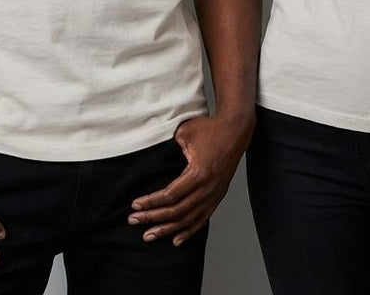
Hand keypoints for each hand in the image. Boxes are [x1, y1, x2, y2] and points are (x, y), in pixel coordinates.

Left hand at [127, 112, 253, 244]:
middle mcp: (207, 188)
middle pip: (176, 211)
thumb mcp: (185, 133)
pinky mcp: (218, 196)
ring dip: (167, 229)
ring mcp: (213, 195)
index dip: (151, 202)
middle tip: (133, 221)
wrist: (235, 131)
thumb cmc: (210, 129)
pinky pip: (202, 219)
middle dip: (152, 218)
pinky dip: (188, 231)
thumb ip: (169, 148)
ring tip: (149, 235)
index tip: (135, 205)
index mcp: (198, 173)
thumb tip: (153, 158)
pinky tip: (176, 240)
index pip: (170, 195)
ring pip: (187, 219)